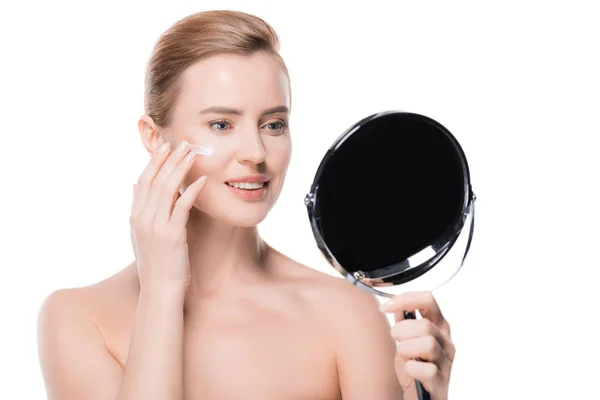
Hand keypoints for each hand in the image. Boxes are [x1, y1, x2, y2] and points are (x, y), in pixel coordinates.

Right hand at [129, 140, 206, 291]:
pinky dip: (191, 191)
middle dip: (168, 159)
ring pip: (167, 189)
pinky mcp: (171, 235)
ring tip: (193, 153)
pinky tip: (201, 180)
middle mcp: (142, 218)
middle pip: (154, 180)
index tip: (166, 146)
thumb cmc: (156, 264)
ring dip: (180, 168)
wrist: (159, 291)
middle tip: (182, 142)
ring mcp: (155, 226)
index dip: (155, 162)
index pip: (143, 180)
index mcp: (135, 216)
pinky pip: (182, 207)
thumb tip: (135, 185)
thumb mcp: (142, 235)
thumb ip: (139, 209)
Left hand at [380, 291, 454, 399]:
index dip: (405, 299)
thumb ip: (403, 322)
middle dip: (402, 330)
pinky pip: (426, 370)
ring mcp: (446, 363)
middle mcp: (446, 342)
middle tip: (395, 339)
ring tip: (403, 356)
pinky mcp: (441, 383)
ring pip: (428, 344)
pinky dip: (411, 369)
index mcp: (438, 327)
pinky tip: (409, 371)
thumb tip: (395, 305)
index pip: (428, 300)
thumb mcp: (405, 340)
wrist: (418, 397)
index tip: (385, 307)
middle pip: (425, 325)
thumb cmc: (414, 367)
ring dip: (406, 349)